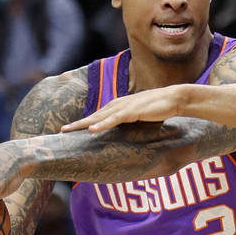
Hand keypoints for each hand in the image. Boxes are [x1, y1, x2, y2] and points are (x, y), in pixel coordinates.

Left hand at [62, 86, 184, 132]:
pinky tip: (91, 130)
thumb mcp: (141, 118)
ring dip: (84, 124)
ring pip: (99, 117)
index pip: (98, 116)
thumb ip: (131, 123)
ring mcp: (124, 107)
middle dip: (77, 124)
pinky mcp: (132, 112)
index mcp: (119, 107)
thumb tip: (128, 135)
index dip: (84, 122)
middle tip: (62, 131)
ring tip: (69, 130)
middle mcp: (118, 105)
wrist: (174, 99)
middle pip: (93, 115)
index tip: (72, 130)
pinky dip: (102, 124)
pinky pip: (114, 119)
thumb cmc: (159, 109)